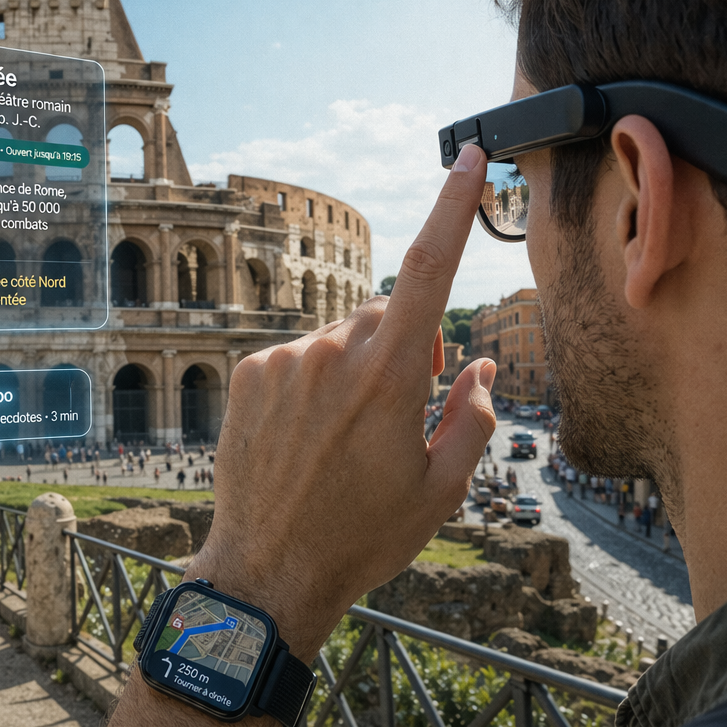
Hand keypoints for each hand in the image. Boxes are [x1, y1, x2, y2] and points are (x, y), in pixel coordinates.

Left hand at [189, 143, 496, 653]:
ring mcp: (284, 361)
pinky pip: (298, 357)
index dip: (453, 207)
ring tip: (340, 443)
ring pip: (340, 339)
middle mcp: (332, 354)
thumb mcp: (441, 491)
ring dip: (353, 370)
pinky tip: (305, 438)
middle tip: (398, 418)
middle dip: (404, 348)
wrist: (267, 570)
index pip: (430, 269)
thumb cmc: (362, 536)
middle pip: (388, 316)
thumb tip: (478, 366)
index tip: (467, 156)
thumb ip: (473, 418)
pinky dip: (311, 382)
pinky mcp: (248, 373)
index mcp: (390, 378)